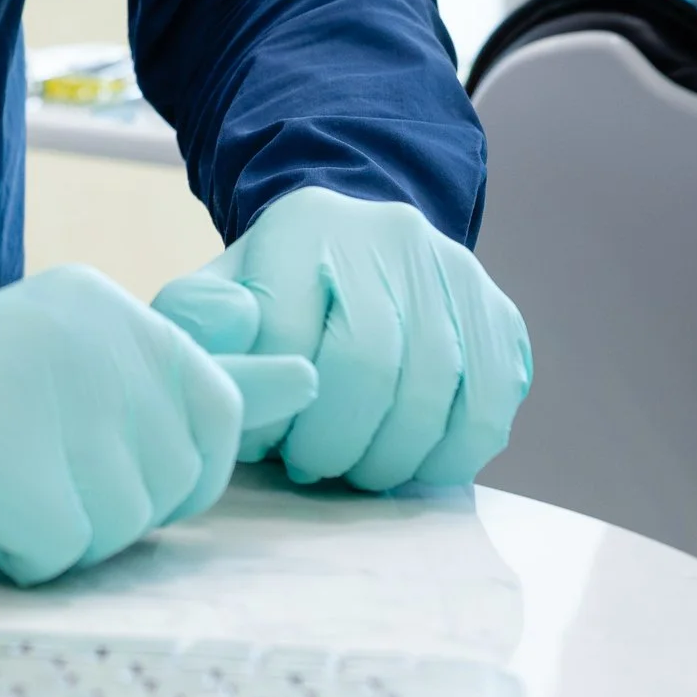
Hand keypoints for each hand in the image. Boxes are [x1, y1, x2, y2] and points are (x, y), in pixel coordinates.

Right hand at [0, 268, 316, 586]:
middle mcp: (88, 329)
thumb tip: (313, 379)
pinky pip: (56, 555)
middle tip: (12, 463)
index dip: (151, 468)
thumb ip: (188, 382)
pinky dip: (6, 555)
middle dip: (103, 506)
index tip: (59, 441)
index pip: (217, 420)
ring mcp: (43, 387)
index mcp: (109, 307)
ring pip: (120, 528)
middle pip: (175, 484)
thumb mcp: (69, 382)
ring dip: (51, 533)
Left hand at [153, 189, 530, 492]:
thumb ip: (197, 320)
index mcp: (305, 226)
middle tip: (308, 467)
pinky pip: (489, 407)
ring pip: (432, 392)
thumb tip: (229, 354)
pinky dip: (448, 456)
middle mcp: (389, 236)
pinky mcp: (499, 313)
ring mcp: (453, 272)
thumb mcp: (222, 293)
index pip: (287, 333)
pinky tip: (411, 465)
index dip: (273, 409)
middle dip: (332, 441)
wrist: (355, 253)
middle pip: (368, 365)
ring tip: (354, 470)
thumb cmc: (276, 293)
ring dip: (387, 458)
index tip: (261, 442)